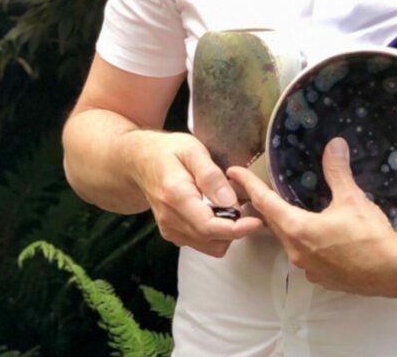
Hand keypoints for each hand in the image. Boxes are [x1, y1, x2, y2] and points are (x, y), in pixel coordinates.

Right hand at [126, 130, 264, 256]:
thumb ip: (210, 175)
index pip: (208, 227)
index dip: (236, 228)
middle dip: (235, 230)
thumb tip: (229, 201)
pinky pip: (201, 243)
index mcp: (175, 197)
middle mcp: (170, 220)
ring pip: (208, 246)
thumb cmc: (168, 151)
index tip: (256, 221)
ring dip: (227, 233)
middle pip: (211, 241)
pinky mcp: (172, 233)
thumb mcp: (192, 150)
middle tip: (248, 207)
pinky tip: (220, 211)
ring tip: (234, 207)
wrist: (140, 161)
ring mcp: (170, 229)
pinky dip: (216, 233)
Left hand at [228, 137, 396, 295]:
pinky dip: (302, 239)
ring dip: (284, 223)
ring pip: (288, 239)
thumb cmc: (370, 236)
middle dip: (263, 204)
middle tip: (253, 188)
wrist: (392, 272)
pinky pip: (304, 253)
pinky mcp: (321, 277)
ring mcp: (307, 268)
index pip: (265, 202)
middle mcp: (296, 251)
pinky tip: (314, 232)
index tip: (233, 172)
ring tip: (284, 207)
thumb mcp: (352, 198)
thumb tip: (334, 144)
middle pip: (273, 222)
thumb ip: (337, 171)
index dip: (249, 185)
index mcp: (298, 229)